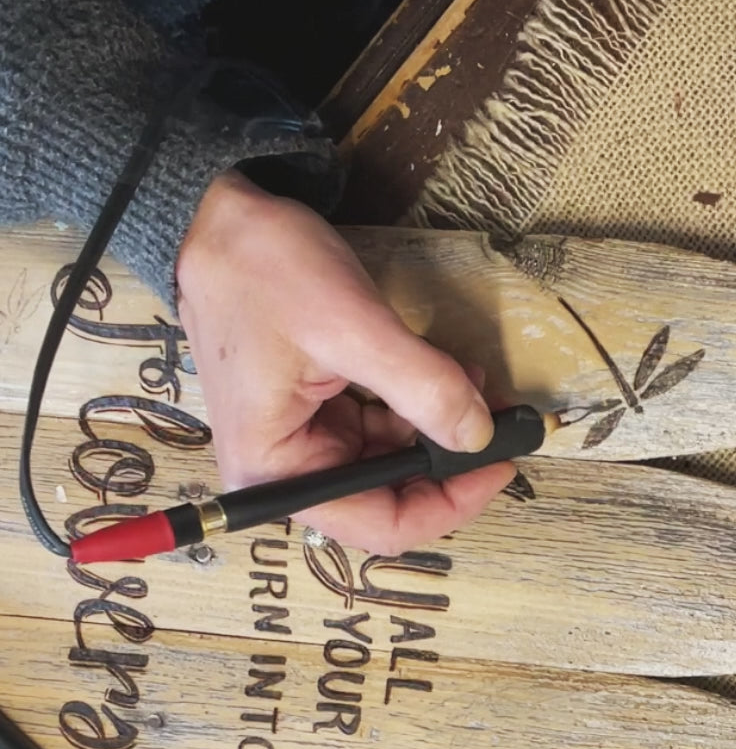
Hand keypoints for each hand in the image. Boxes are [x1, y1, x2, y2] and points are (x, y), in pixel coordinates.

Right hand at [176, 171, 514, 553]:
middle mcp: (287, 471)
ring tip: (480, 387)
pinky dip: (419, 406)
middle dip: (450, 462)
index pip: (380, 526)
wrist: (217, 222)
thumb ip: (422, 387)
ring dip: (440, 430)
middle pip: (391, 497)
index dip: (450, 505)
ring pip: (394, 461)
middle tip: (504, 425)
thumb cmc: (264, 271)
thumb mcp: (353, 327)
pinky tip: (451, 375)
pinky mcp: (319, 412)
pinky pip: (382, 426)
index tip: (499, 465)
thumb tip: (479, 436)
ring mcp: (305, 440)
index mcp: (276, 473)